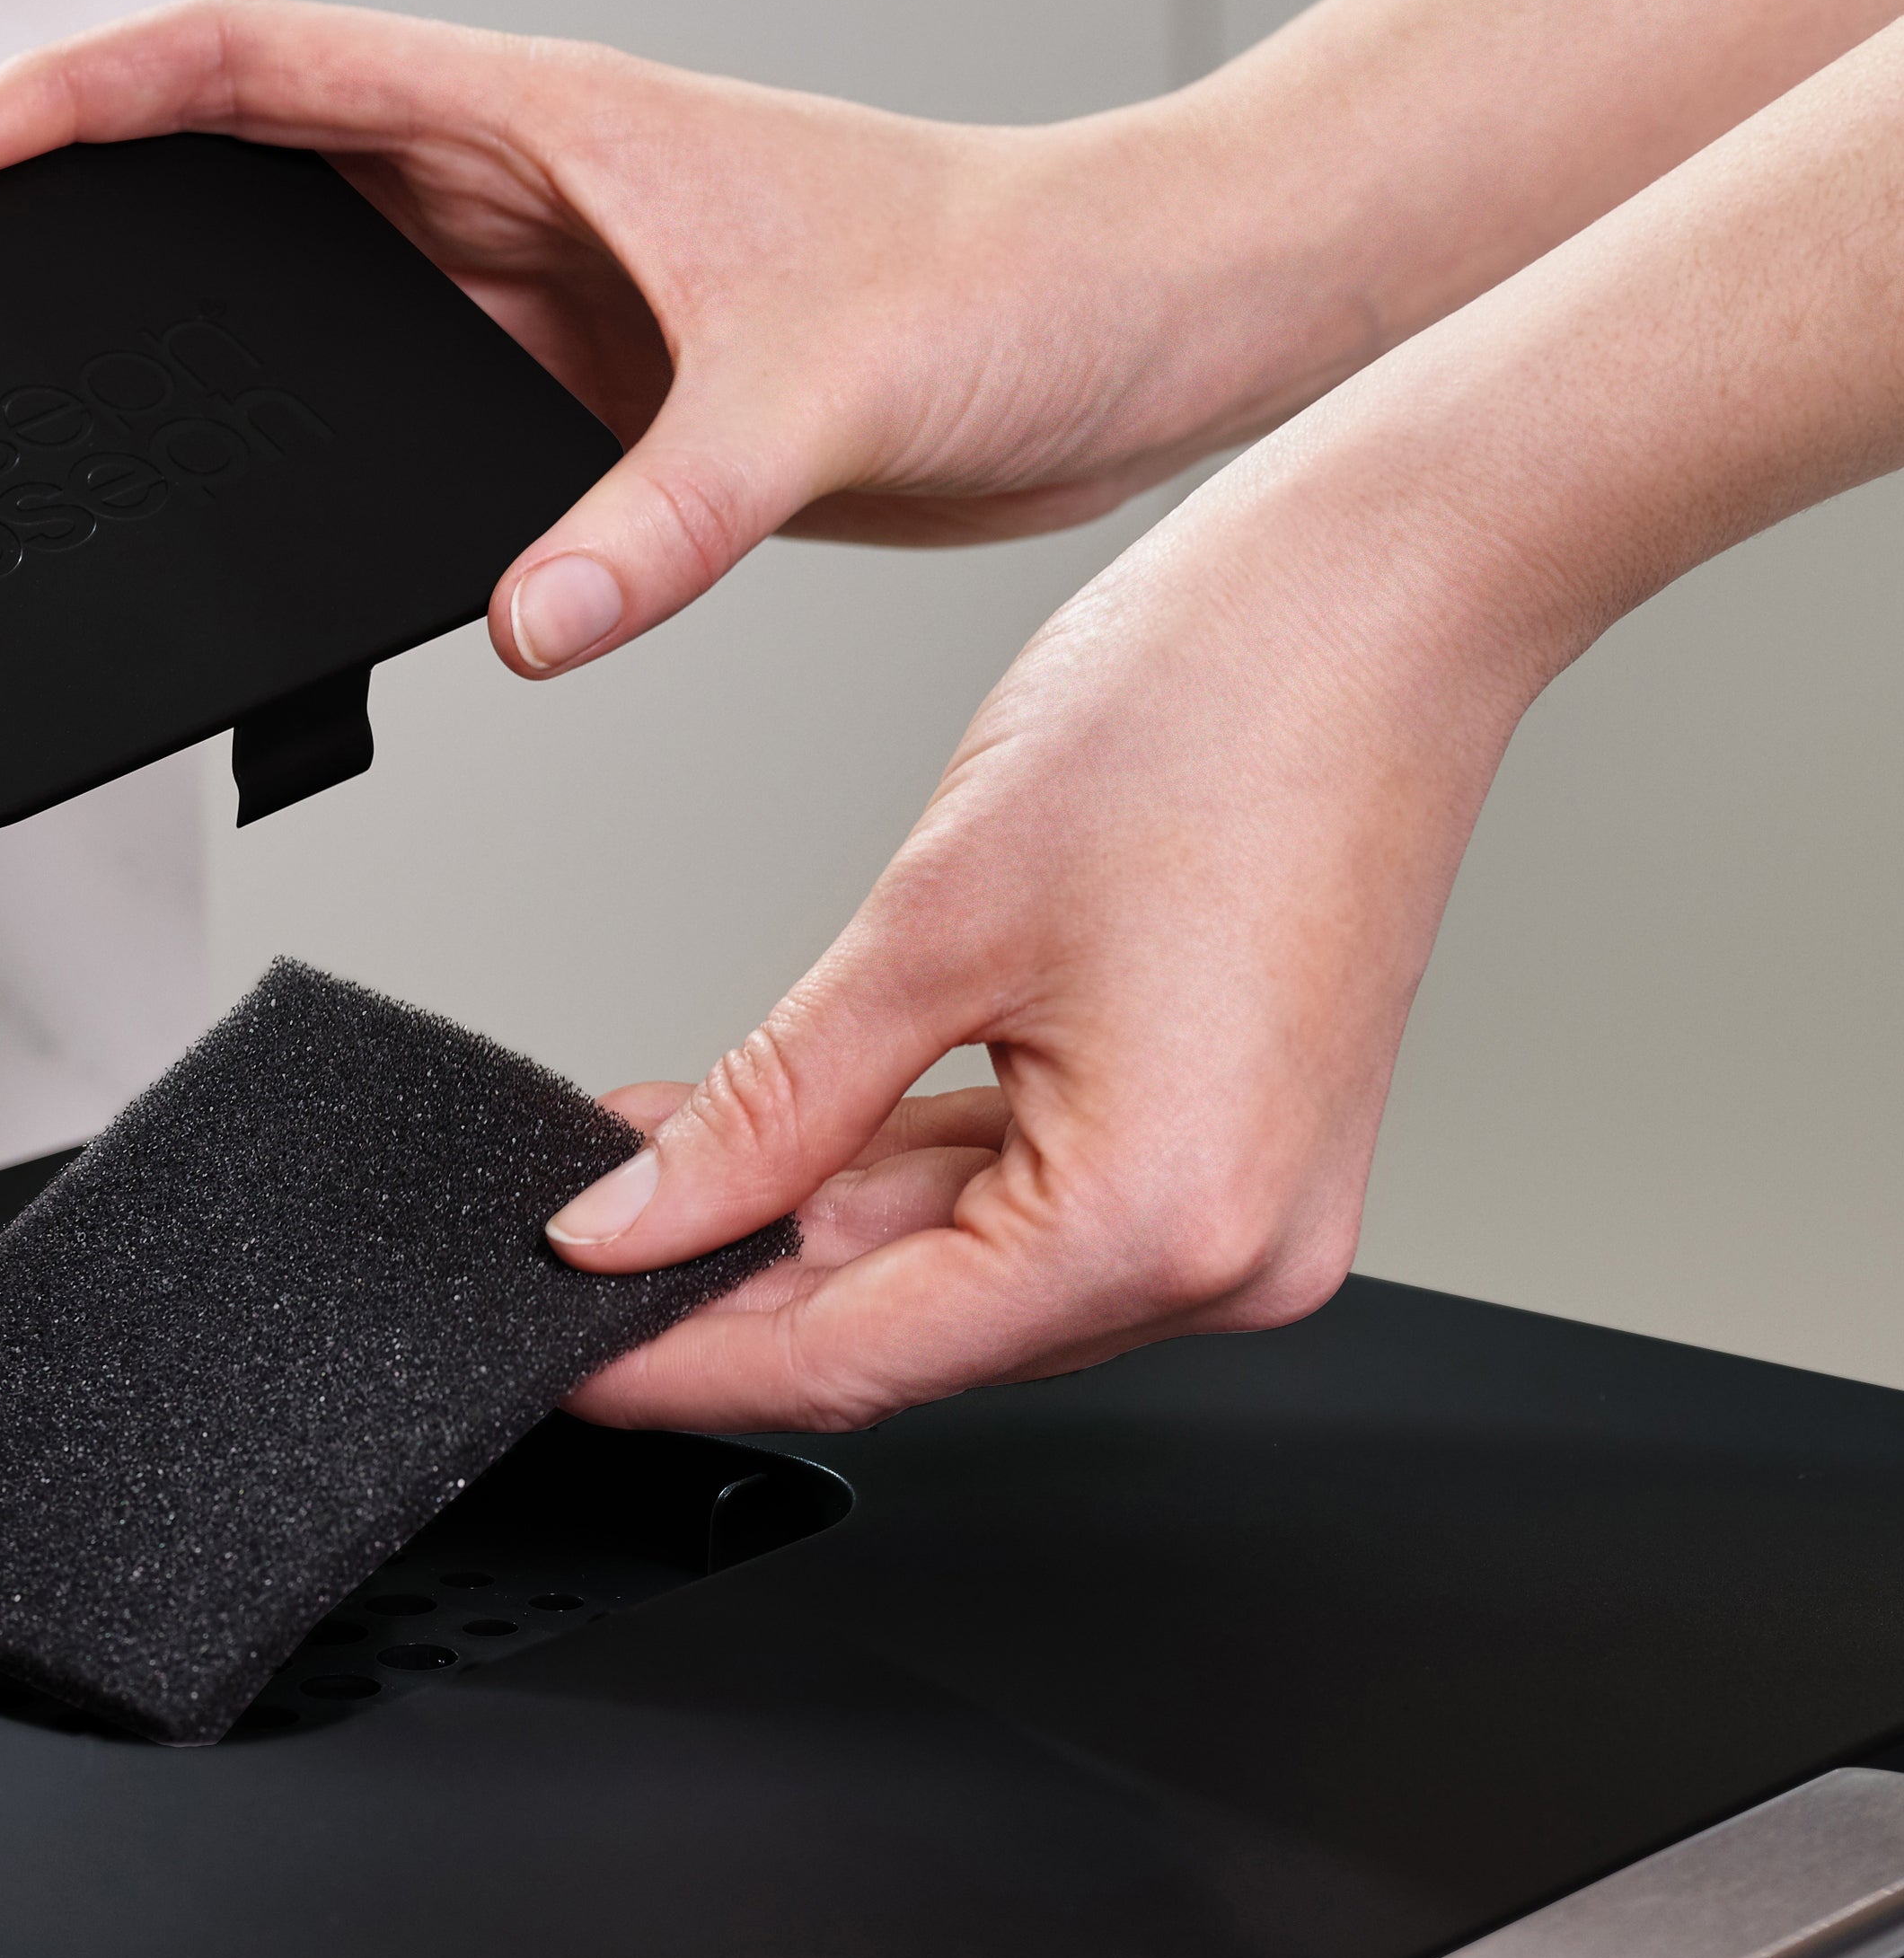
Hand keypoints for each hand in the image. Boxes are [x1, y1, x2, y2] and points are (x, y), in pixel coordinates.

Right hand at [0, 0, 1312, 674]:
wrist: (1129, 336)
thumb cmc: (1018, 277)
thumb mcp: (824, 389)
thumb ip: (666, 515)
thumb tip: (526, 620)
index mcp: (548, 122)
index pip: (252, 70)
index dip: (78, 100)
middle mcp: (536, 202)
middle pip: (256, 184)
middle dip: (103, 224)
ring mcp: (563, 305)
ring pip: (338, 311)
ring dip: (227, 355)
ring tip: (114, 421)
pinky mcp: (611, 407)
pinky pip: (434, 428)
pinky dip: (357, 471)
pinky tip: (324, 535)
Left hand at [558, 0, 1903, 1429]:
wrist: (1391, 592)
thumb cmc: (1215, 710)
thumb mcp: (929, 924)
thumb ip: (768, 1109)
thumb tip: (636, 1219)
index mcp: (1161, 1222)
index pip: (856, 1361)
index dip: (682, 1365)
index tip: (566, 1355)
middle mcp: (1225, 1255)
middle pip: (911, 1327)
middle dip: (735, 1280)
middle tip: (589, 1230)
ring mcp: (1242, 1210)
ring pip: (963, 1267)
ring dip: (812, 1216)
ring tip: (666, 1144)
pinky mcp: (1235, 1152)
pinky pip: (1034, 1202)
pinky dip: (911, 1170)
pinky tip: (800, 1126)